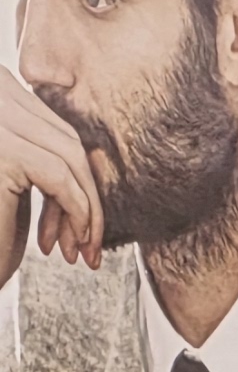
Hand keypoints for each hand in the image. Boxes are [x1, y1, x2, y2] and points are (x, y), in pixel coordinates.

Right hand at [0, 69, 105, 285]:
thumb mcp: (21, 179)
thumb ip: (47, 151)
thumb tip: (95, 140)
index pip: (53, 124)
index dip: (79, 170)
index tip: (87, 214)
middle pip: (64, 138)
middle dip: (86, 192)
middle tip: (88, 240)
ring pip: (69, 156)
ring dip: (86, 208)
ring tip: (82, 248)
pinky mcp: (3, 152)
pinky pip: (60, 177)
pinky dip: (78, 212)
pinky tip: (76, 242)